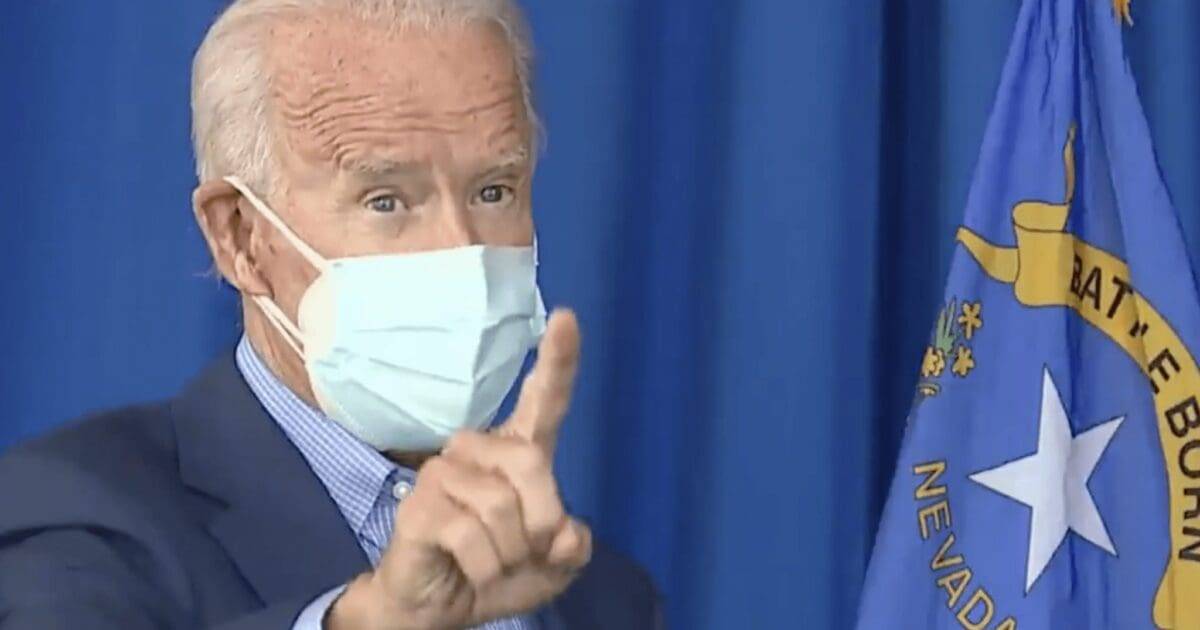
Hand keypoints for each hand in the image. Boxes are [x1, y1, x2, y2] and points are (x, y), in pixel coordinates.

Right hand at [328, 310, 591, 629]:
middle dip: (541, 521)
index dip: (558, 361)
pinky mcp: (420, 505)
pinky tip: (470, 569)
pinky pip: (472, 534)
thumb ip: (571, 544)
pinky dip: (485, 567)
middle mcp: (479, 450)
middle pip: (532, 463)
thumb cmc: (497, 571)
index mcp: (518, 453)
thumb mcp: (553, 565)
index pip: (544, 400)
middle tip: (528, 551)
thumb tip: (566, 533)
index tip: (565, 317)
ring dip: (510, 553)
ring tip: (493, 561)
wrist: (439, 609)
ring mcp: (445, 473)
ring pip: (502, 505)